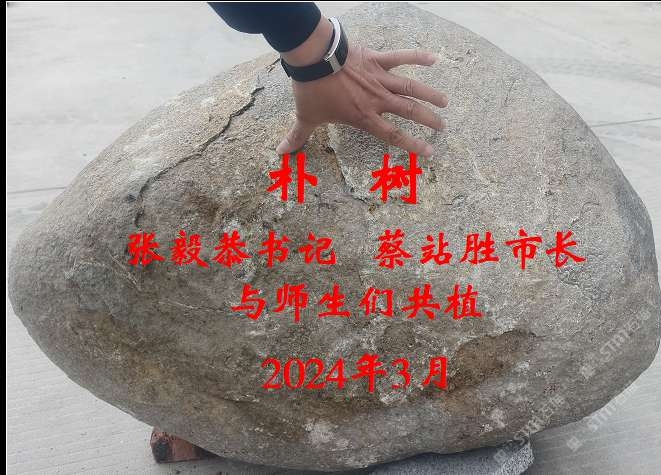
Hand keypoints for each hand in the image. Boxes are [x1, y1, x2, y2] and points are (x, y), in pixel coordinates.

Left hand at [277, 29, 447, 157]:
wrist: (313, 59)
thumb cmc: (311, 90)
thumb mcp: (305, 117)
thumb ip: (298, 136)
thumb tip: (281, 153)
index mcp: (364, 116)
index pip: (393, 135)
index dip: (413, 145)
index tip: (430, 152)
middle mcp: (377, 100)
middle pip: (409, 111)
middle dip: (428, 120)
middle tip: (442, 127)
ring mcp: (379, 78)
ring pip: (411, 87)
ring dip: (429, 94)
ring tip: (445, 102)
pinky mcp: (376, 59)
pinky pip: (400, 57)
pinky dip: (417, 56)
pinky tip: (433, 59)